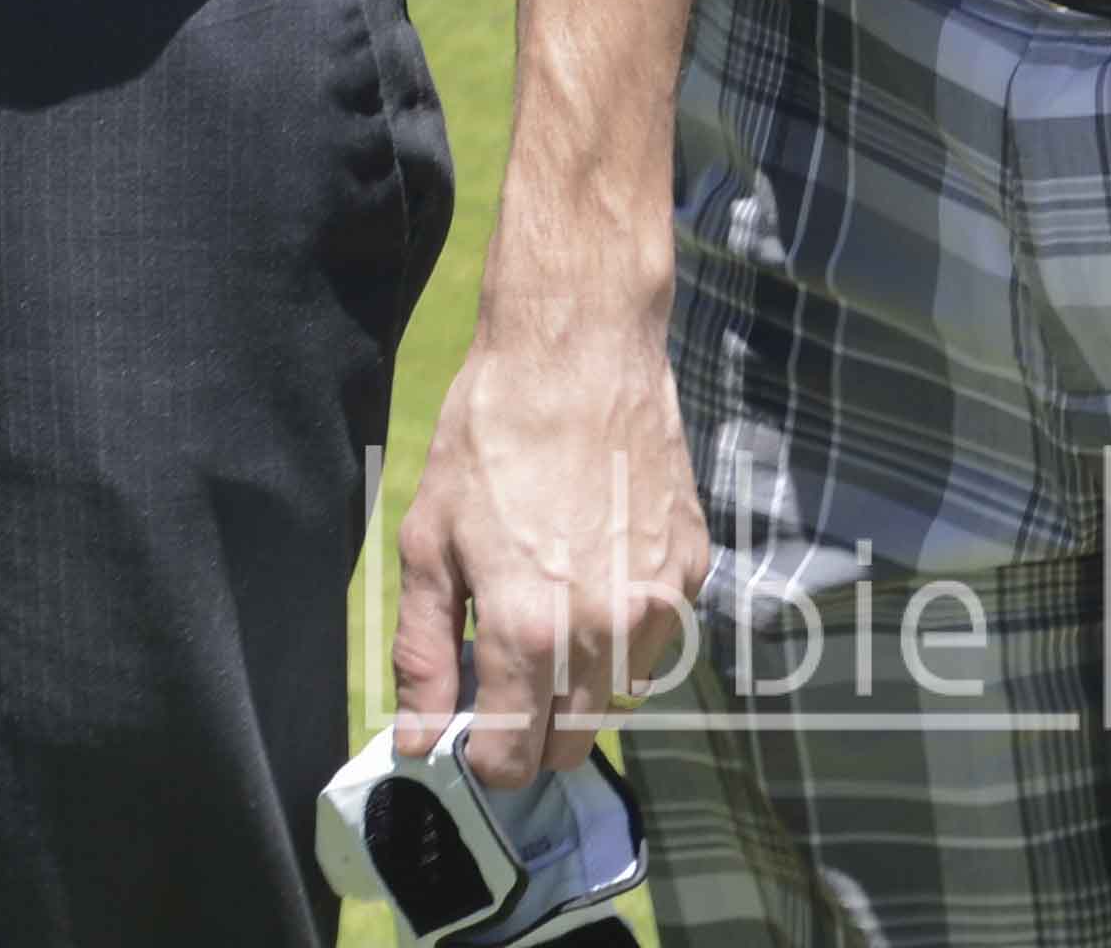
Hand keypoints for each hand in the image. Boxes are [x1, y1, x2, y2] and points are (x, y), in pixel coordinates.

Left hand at [383, 290, 705, 785]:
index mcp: (530, 631)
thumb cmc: (490, 438)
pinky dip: (622, 628)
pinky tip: (592, 563)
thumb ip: (422, 653)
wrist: (578, 350)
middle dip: (532, 731)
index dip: (484, 758)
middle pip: (571, 745)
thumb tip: (419, 741)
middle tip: (501, 672)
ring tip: (548, 600)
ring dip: (580, 680)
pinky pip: (656, 639)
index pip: (514, 759)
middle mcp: (605, 633)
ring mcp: (659, 604)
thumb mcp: (429, 542)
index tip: (470, 730)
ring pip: (618, 697)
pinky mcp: (692, 571)